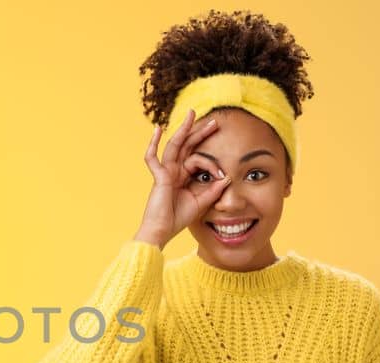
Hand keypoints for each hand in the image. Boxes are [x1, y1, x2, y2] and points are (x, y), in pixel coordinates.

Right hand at [133, 108, 231, 248]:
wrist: (162, 231)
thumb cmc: (178, 218)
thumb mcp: (202, 202)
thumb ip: (213, 190)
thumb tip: (227, 176)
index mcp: (183, 176)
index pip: (198, 159)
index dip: (212, 164)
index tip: (222, 174)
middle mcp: (174, 170)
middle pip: (188, 146)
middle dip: (200, 132)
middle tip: (214, 121)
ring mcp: (165, 172)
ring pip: (175, 145)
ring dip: (184, 129)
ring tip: (192, 114)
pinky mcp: (158, 176)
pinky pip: (152, 157)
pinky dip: (153, 143)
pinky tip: (157, 129)